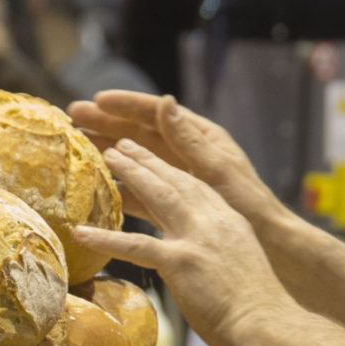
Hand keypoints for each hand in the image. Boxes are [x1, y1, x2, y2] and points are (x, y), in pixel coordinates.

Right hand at [69, 92, 282, 223]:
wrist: (270, 245)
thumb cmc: (251, 205)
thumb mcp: (218, 169)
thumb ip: (189, 140)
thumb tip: (164, 102)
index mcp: (202, 138)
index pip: (157, 113)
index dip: (125, 105)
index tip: (97, 100)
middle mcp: (188, 154)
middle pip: (141, 133)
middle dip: (108, 123)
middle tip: (74, 115)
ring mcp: (180, 179)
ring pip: (137, 161)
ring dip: (108, 153)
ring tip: (78, 146)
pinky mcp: (174, 205)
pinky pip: (142, 192)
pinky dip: (120, 187)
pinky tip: (97, 186)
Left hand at [75, 140, 291, 345]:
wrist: (268, 323)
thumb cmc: (257, 308)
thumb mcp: (241, 268)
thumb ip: (219, 257)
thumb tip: (202, 267)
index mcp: (230, 222)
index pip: (197, 188)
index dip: (173, 172)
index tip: (154, 160)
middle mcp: (214, 221)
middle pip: (177, 182)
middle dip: (148, 161)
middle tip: (122, 146)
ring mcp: (197, 238)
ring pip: (158, 196)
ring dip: (131, 174)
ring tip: (107, 157)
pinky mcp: (181, 260)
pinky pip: (135, 246)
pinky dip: (106, 238)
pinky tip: (81, 233)